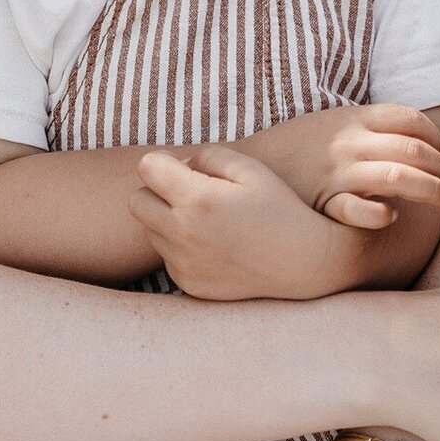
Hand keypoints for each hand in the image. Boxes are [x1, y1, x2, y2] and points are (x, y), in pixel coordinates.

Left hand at [131, 146, 351, 299]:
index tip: (184, 169)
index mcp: (197, 200)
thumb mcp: (250, 168)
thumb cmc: (279, 207)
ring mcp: (184, 264)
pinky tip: (214, 245)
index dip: (163, 162)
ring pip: (150, 231)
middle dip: (156, 192)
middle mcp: (183, 234)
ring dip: (168, 221)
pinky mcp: (188, 284)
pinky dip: (181, 248)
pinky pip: (167, 257)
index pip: (146, 168)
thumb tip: (176, 165)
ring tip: (207, 221)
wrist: (302, 262)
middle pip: (136, 201)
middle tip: (189, 193)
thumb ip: (206, 156)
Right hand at [249, 104, 439, 230]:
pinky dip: (381, 214)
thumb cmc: (293, 150)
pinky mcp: (324, 201)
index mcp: (353, 118)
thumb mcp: (328, 124)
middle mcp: (349, 142)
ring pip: (400, 178)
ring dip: (434, 191)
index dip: (438, 139)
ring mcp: (338, 172)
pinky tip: (392, 217)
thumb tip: (409, 134)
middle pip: (415, 150)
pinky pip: (359, 208)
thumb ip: (365, 127)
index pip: (412, 120)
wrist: (243, 168)